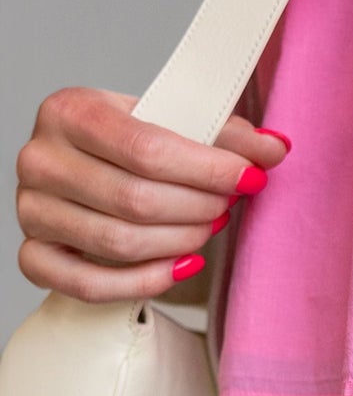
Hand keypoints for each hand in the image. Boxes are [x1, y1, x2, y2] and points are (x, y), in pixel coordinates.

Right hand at [14, 87, 288, 302]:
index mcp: (71, 111)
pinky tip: (182, 265)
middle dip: (198, 208)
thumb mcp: (176, 126)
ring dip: (181, 242)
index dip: (209, 170)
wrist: (93, 170)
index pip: (146, 150)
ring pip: (120, 243)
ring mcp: (32, 210)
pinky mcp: (35, 255)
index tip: (251, 178)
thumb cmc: (134, 148)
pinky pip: (91, 284)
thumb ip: (228, 136)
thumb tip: (277, 148)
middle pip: (135, 201)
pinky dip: (145, 282)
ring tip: (207, 228)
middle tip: (226, 205)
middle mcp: (40, 159)